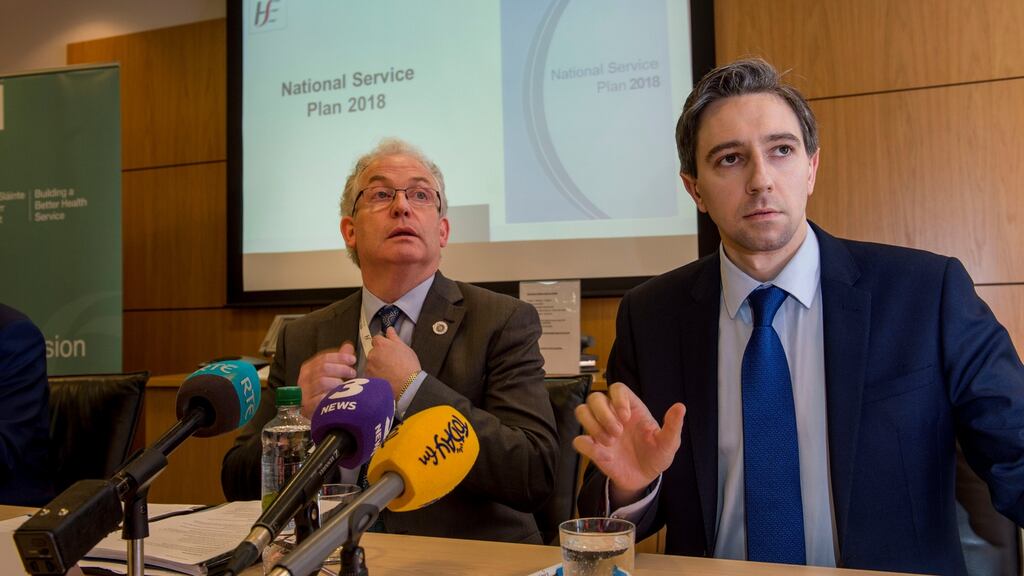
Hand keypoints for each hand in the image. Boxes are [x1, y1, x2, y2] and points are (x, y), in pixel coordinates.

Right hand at [296, 341, 357, 418]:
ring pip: (322, 381)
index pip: (323, 358)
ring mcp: (304, 393)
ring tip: (347, 386)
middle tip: (352, 373)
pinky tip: (340, 397)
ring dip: (338, 382)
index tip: (352, 359)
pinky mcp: (308, 407)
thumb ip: (339, 360)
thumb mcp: (331, 373)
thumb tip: (348, 347)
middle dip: (341, 369)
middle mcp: (304, 379)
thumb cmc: (325, 391)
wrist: (318, 414)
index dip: (340, 357)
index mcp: (308, 369)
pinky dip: (331, 396)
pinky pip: (320, 398)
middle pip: (323, 368)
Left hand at [365, 327, 421, 398]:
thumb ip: (394, 337)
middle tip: (390, 361)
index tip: (387, 348)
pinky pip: (370, 374)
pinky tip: (385, 378)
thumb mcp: (404, 347)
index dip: (382, 343)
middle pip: (373, 351)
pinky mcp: (369, 377)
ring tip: (388, 371)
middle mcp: (372, 354)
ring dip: (376, 365)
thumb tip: (389, 329)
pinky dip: (375, 375)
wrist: (407, 384)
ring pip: (371, 363)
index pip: (376, 338)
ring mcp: (369, 366)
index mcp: (381, 344)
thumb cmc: (408, 366)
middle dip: (379, 355)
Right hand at [573, 382, 685, 505]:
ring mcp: (600, 430)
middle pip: (595, 397)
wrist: (644, 479)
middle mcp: (612, 415)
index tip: (626, 417)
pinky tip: (603, 454)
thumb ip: (673, 426)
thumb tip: (680, 407)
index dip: (617, 398)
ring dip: (593, 426)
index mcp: (631, 408)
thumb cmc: (657, 455)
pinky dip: (586, 445)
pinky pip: (578, 440)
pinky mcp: (592, 448)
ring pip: (582, 411)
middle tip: (618, 433)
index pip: (617, 388)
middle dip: (604, 414)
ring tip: (610, 443)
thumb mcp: (669, 443)